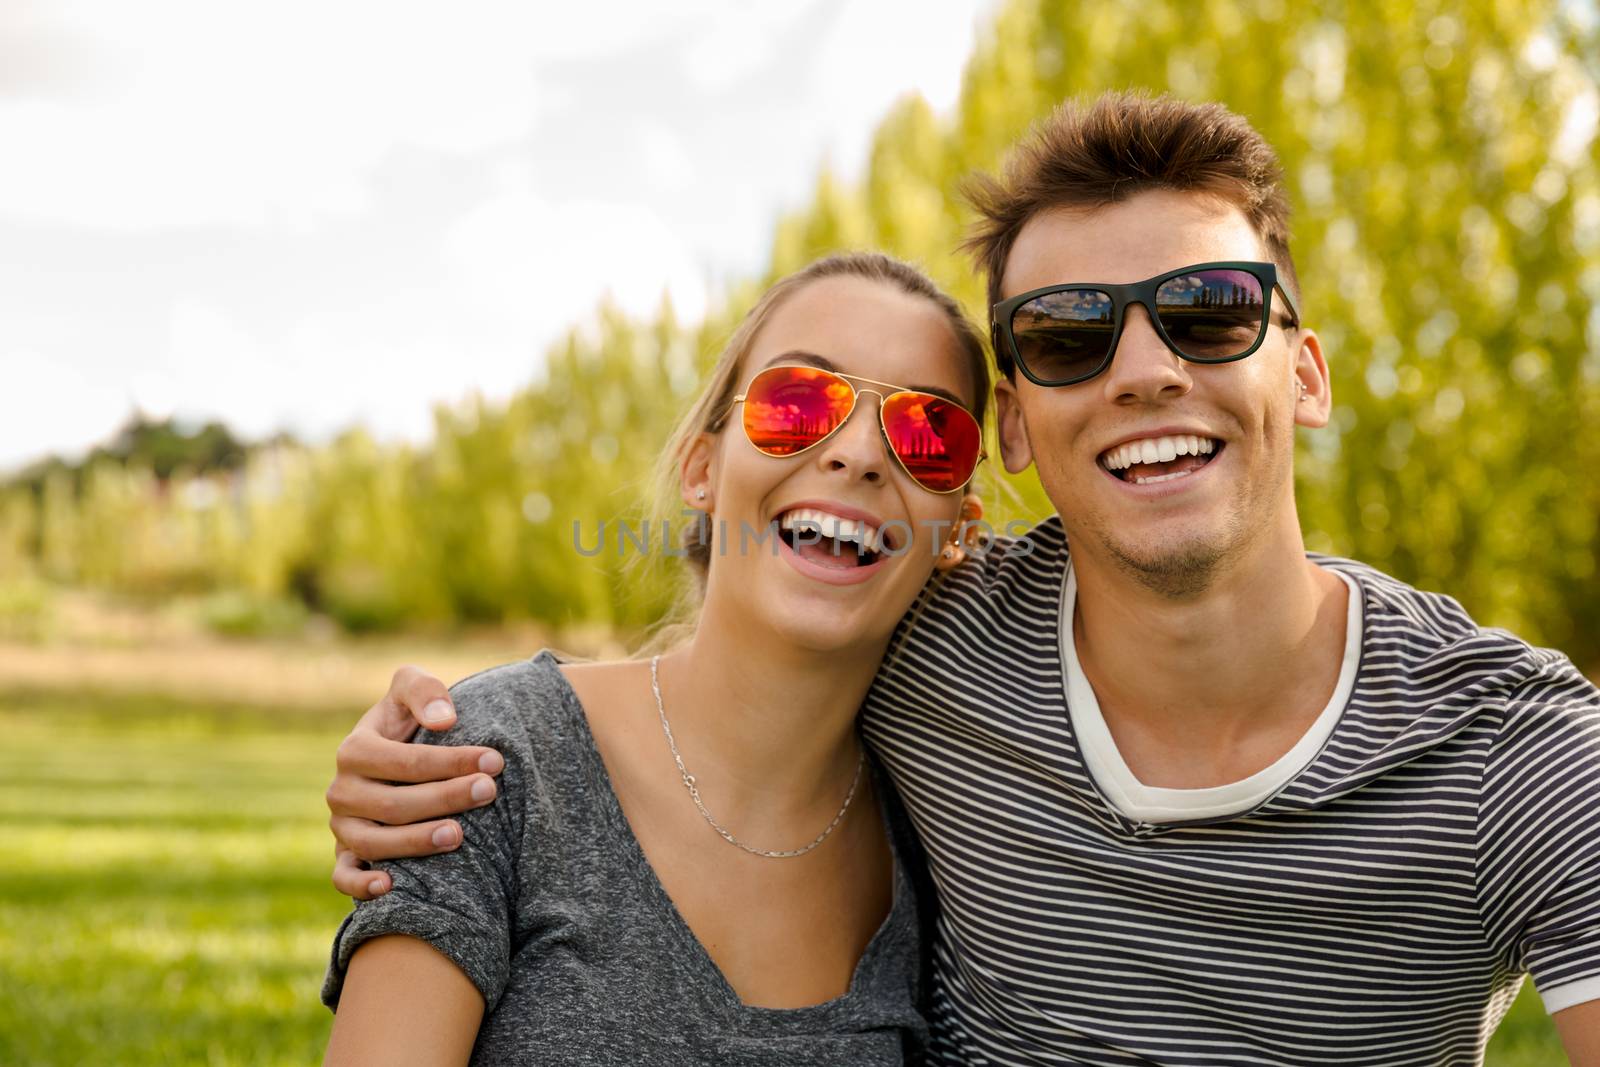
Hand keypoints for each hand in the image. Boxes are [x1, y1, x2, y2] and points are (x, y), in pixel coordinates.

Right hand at [326, 665, 505, 899]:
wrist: (394, 761)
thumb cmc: (408, 722)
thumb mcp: (410, 690)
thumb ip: (423, 691)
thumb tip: (444, 720)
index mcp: (354, 750)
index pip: (405, 761)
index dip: (451, 761)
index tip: (495, 761)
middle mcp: (342, 791)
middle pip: (394, 803)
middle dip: (446, 797)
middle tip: (489, 791)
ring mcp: (342, 826)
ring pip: (374, 842)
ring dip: (415, 842)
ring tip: (459, 834)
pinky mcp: (345, 855)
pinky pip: (343, 877)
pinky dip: (361, 884)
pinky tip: (391, 886)